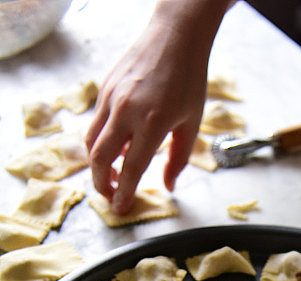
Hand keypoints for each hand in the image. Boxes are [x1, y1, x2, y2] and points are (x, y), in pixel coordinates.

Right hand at [85, 0, 229, 214]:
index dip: (124, 192)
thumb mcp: (192, 123)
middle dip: (101, 183)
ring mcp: (111, 98)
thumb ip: (178, 158)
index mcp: (152, 122)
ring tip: (113, 176)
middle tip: (110, 196)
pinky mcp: (104, 88)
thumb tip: (168, 186)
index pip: (131, 167)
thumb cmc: (189, 79)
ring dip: (98, 165)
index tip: (121, 208)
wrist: (175, 35)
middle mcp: (126, 111)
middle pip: (100, 158)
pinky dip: (100, 142)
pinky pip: (96, 123)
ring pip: (91, 141)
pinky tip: (116, 149)